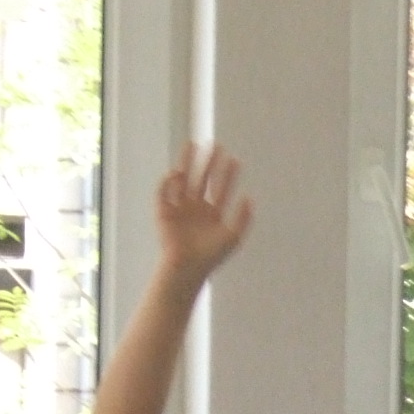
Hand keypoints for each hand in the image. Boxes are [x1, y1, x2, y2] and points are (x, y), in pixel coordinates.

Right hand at [156, 143, 250, 284]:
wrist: (187, 268)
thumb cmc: (210, 257)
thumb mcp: (233, 237)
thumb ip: (243, 218)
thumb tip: (249, 198)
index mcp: (211, 214)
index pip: (221, 188)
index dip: (228, 174)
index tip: (234, 159)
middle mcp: (195, 208)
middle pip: (202, 179)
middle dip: (209, 162)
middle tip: (215, 145)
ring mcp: (179, 207)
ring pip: (183, 179)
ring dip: (187, 162)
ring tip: (192, 145)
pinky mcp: (163, 211)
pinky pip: (164, 191)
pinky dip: (168, 182)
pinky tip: (177, 174)